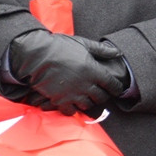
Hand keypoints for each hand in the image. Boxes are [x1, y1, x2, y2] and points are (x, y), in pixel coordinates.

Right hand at [9, 30, 128, 114]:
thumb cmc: (61, 47)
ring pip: (87, 105)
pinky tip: (72, 103)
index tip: (117, 89)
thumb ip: (102, 50)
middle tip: (101, 93)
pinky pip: (71, 111)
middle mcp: (85, 85)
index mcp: (94, 71)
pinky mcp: (59, 100)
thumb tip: (118, 53)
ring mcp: (72, 94)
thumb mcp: (84, 44)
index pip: (112, 85)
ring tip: (87, 98)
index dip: (117, 88)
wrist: (37, 54)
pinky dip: (73, 109)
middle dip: (103, 96)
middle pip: (101, 97)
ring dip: (89, 102)